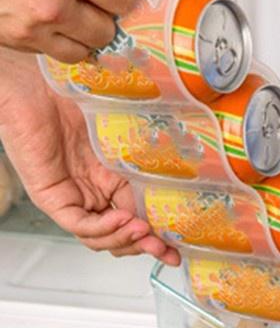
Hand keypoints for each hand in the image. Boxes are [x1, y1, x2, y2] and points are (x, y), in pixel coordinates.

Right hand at [0, 0, 139, 62]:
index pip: (122, 0)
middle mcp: (56, 5)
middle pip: (105, 31)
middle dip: (104, 16)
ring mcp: (32, 27)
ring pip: (82, 50)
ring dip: (83, 34)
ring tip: (71, 11)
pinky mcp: (13, 39)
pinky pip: (51, 53)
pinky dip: (57, 40)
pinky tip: (47, 17)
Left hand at [0, 48, 179, 264]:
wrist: (37, 77)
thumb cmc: (80, 90)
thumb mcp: (129, 129)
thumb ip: (152, 153)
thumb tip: (193, 171)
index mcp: (114, 179)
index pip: (139, 218)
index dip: (160, 236)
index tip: (182, 246)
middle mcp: (94, 192)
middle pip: (121, 236)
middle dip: (146, 247)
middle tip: (168, 250)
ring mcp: (72, 195)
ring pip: (100, 237)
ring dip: (126, 241)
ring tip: (146, 233)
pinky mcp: (50, 194)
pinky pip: (78, 223)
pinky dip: (103, 228)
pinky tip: (123, 221)